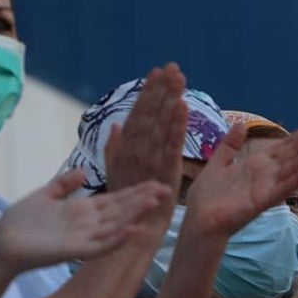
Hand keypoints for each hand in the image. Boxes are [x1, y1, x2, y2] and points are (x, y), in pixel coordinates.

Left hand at [0, 171, 170, 271]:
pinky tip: (131, 230)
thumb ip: (65, 183)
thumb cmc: (21, 222)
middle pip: (121, 210)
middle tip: (167, 189)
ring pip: (115, 226)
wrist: (2, 243)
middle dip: (143, 200)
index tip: (156, 183)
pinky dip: (116, 239)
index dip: (135, 191)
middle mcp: (88, 224)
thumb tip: (84, 170)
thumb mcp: (46, 195)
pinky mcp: (74, 251)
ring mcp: (83, 238)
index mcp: (83, 211)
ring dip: (135, 215)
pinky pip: (100, 246)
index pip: (115, 199)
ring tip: (154, 204)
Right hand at [103, 63, 186, 192]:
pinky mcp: (165, 172)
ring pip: (160, 124)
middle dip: (161, 89)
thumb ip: (115, 147)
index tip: (157, 71)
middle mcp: (136, 150)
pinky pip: (171, 145)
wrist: (134, 231)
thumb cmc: (126, 203)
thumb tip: (116, 125)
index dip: (148, 92)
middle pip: (150, 113)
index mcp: (126, 148)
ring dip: (170, 99)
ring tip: (179, 78)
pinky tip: (183, 106)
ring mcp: (150, 159)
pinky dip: (177, 125)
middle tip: (172, 66)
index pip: (138, 113)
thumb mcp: (115, 171)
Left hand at [184, 116, 297, 238]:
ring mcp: (266, 188)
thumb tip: (241, 124)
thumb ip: (230, 145)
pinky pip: (281, 190)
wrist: (198, 220)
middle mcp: (267, 174)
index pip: (287, 145)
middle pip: (294, 153)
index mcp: (258, 164)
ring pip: (293, 169)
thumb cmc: (208, 197)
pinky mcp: (261, 202)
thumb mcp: (218, 163)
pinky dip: (295, 180)